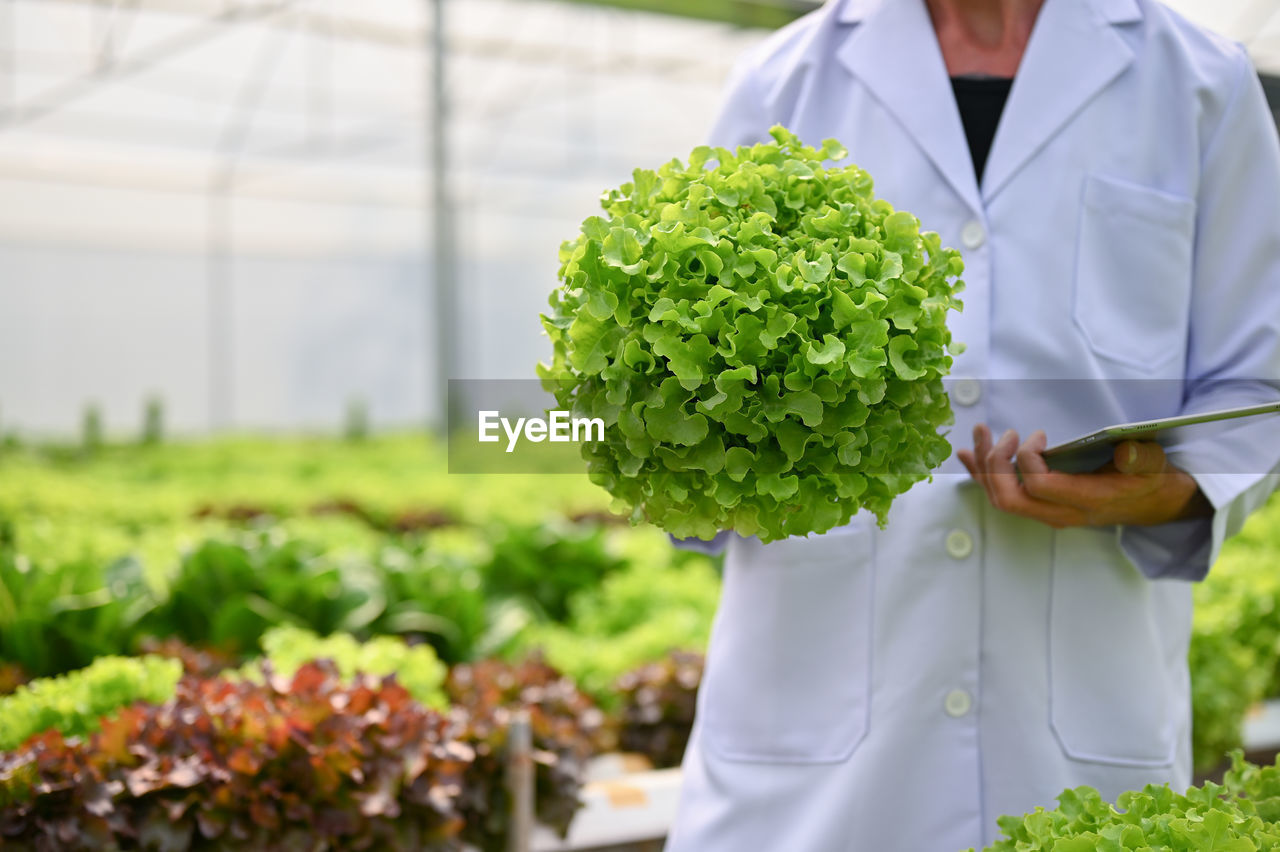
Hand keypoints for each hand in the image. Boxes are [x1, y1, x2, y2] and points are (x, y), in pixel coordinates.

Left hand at [956, 425, 1211, 527]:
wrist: (1151, 503)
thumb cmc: (1149, 479)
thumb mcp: (1154, 465)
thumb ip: (1141, 458)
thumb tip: (1127, 452)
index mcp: (1085, 501)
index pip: (1039, 487)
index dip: (1027, 460)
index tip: (1038, 436)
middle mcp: (1060, 513)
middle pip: (1009, 499)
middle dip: (995, 464)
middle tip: (1002, 433)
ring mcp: (1047, 513)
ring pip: (1000, 498)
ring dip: (983, 465)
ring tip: (978, 434)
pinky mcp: (1040, 506)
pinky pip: (1002, 495)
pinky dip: (981, 474)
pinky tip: (967, 455)